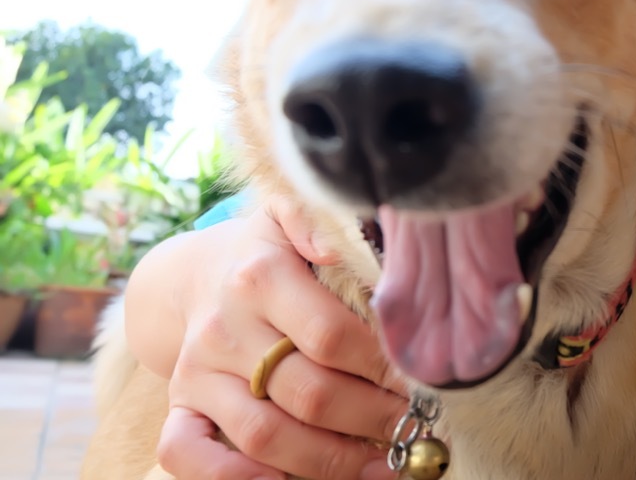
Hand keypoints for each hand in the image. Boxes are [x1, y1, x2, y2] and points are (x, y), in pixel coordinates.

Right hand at [130, 195, 405, 478]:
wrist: (194, 275)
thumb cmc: (267, 251)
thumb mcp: (291, 216)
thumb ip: (316, 219)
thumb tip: (337, 246)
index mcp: (259, 276)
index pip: (330, 335)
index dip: (383, 366)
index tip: (424, 379)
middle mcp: (224, 328)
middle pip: (308, 393)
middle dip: (373, 418)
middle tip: (416, 426)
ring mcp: (197, 373)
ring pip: (264, 435)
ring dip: (332, 460)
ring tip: (386, 465)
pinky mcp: (178, 406)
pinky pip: (187, 454)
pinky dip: (234, 479)